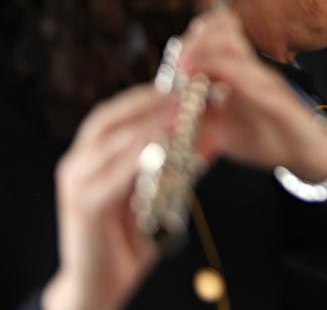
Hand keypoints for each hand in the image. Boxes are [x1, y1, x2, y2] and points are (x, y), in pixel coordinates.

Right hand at [44, 85, 177, 309]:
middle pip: (109, 118)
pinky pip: (114, 175)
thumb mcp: (154, 192)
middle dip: (148, 102)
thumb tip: (209, 137)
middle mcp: (77, 164)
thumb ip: (172, 164)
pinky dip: (140, 157)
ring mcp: (76, 185)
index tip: (182, 83)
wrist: (100, 283)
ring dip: (149, 124)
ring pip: (112, 141)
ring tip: (183, 112)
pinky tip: (164, 146)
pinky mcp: (85, 207)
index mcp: (90, 156)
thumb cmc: (127, 235)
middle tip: (186, 92)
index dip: (146, 94)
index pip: (115, 112)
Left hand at [178, 11, 326, 216]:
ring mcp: (266, 79)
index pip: (216, 32)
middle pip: (222, 27)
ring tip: (185, 72)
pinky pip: (249, 77)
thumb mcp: (222, 130)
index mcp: (240, 72)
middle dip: (194, 41)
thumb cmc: (268, 138)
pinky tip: (205, 87)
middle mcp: (253, 68)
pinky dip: (223, 74)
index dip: (192, 39)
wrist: (307, 154)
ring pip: (231, 45)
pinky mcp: (277, 97)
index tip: (172, 63)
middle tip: (177, 65)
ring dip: (204, 52)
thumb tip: (162, 113)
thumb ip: (198, 118)